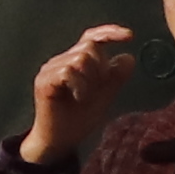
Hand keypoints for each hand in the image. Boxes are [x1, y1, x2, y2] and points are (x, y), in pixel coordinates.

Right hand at [20, 24, 141, 166]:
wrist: (59, 141)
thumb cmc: (78, 119)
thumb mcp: (104, 96)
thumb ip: (115, 78)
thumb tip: (129, 57)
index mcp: (75, 61)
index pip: (92, 37)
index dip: (109, 32)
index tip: (130, 36)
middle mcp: (61, 60)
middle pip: (89, 48)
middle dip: (101, 69)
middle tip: (96, 90)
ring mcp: (50, 70)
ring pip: (79, 59)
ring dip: (90, 80)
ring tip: (85, 97)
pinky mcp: (44, 81)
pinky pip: (67, 72)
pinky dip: (80, 86)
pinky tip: (79, 98)